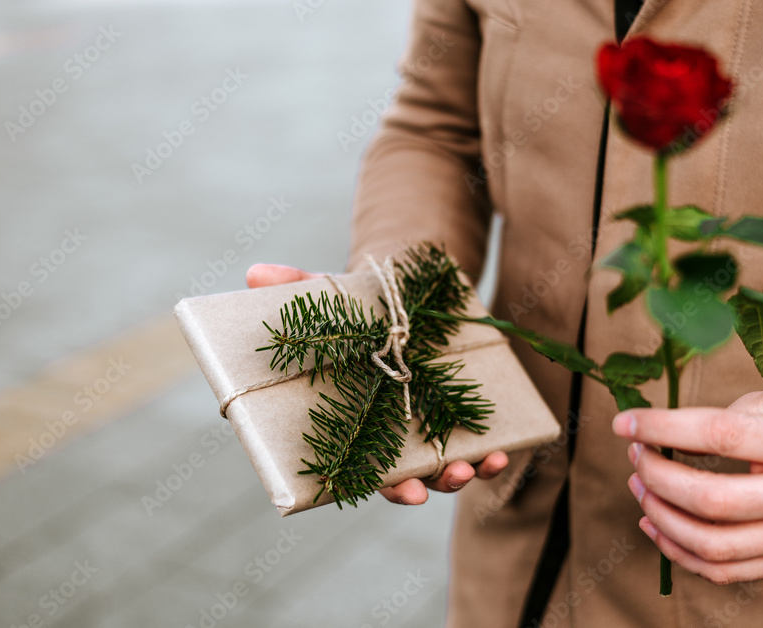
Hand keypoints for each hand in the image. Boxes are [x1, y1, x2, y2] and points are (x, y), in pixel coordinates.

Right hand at [246, 262, 509, 503]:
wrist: (402, 300)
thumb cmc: (354, 313)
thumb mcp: (330, 299)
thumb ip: (297, 289)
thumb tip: (258, 271)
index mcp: (355, 424)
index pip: (365, 469)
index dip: (381, 485)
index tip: (404, 491)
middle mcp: (392, 437)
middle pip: (406, 478)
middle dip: (422, 487)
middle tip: (429, 489)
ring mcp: (428, 430)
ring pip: (445, 469)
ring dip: (461, 476)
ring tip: (474, 467)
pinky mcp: (458, 415)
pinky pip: (479, 448)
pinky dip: (493, 455)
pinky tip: (504, 451)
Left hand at [612, 389, 762, 584]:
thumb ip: (728, 417)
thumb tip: (662, 434)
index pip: (720, 436)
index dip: (663, 429)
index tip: (624, 423)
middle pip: (712, 500)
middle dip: (657, 478)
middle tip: (636, 456)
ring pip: (714, 546)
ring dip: (662, 518)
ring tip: (640, 487)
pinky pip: (726, 571)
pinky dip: (680, 553)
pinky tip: (657, 524)